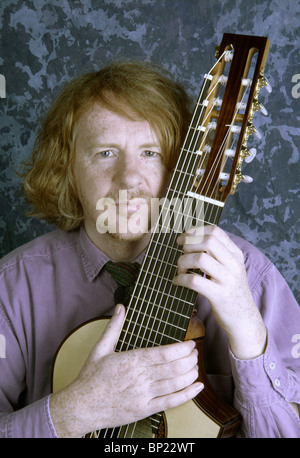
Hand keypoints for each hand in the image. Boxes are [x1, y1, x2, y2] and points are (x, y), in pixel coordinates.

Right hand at [50, 304, 202, 437]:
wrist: (81, 407)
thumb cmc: (90, 377)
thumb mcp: (100, 348)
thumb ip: (113, 326)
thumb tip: (120, 307)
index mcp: (133, 360)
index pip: (166, 352)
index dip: (183, 348)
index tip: (190, 344)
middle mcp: (141, 377)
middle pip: (176, 367)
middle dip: (191, 359)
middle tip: (195, 353)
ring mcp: (144, 395)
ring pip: (176, 383)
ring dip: (191, 374)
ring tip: (195, 367)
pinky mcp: (145, 409)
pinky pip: (172, 402)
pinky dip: (188, 394)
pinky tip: (197, 387)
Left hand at [173, 225, 266, 359]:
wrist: (245, 319)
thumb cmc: (231, 291)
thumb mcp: (231, 268)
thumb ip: (217, 254)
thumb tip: (191, 240)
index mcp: (235, 254)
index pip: (215, 231)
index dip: (195, 232)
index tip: (183, 239)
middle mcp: (234, 264)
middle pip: (207, 242)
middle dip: (188, 245)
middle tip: (181, 254)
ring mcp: (227, 280)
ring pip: (200, 259)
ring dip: (183, 262)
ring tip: (180, 270)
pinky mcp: (219, 295)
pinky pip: (194, 281)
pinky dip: (181, 279)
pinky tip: (178, 281)